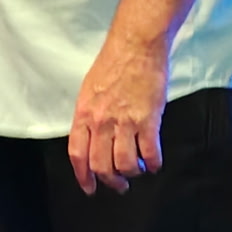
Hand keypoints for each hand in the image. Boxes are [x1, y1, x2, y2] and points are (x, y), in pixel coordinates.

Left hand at [68, 30, 166, 195]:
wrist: (137, 44)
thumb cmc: (114, 62)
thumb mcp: (90, 89)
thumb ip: (90, 115)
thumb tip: (92, 138)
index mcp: (84, 113)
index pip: (77, 154)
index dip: (83, 176)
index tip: (90, 188)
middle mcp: (101, 121)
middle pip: (101, 165)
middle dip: (111, 181)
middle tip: (119, 185)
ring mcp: (125, 121)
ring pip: (125, 164)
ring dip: (132, 173)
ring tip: (137, 170)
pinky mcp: (148, 120)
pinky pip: (149, 153)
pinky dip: (153, 163)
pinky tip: (154, 162)